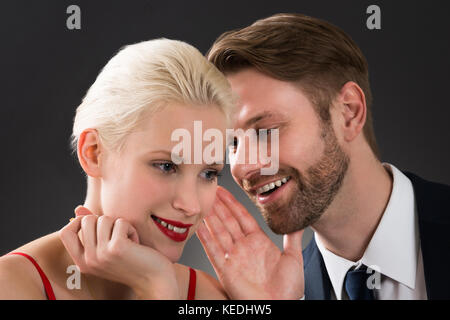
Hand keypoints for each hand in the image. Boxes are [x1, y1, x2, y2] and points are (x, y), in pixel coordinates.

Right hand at [59, 206, 179, 298]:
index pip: (65, 233)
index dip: (79, 221)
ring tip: (128, 240)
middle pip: (86, 220)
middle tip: (117, 235)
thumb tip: (78, 208)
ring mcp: (101, 255)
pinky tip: (136, 243)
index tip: (97, 225)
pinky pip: (121, 222)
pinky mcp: (116, 248)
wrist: (154, 280)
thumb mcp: (106, 248)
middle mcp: (88, 260)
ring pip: (104, 219)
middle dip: (105, 221)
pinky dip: (131, 229)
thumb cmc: (132, 260)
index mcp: (82, 262)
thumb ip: (92, 230)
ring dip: (120, 225)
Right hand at [196, 187, 304, 299]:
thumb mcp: (293, 258)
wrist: (279, 307)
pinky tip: (199, 226)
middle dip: (219, 206)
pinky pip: (213, 251)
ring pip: (219, 232)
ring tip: (203, 203)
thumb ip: (293, 238)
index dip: (232, 203)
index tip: (224, 191)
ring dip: (210, 217)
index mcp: (258, 242)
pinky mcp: (225, 270)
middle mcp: (243, 247)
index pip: (242, 217)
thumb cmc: (288, 289)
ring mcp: (233, 258)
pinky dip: (205, 238)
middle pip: (228, 221)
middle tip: (210, 190)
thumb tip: (299, 221)